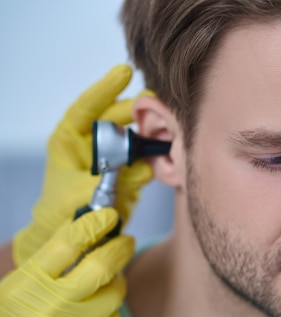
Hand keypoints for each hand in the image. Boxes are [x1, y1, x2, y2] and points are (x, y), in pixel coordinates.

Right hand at [0, 208, 131, 316]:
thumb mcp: (12, 289)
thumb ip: (46, 264)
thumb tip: (81, 233)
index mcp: (28, 284)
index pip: (69, 243)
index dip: (94, 223)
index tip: (108, 215)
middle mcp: (53, 305)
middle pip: (101, 265)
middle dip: (119, 247)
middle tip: (124, 240)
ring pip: (114, 293)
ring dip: (117, 279)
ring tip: (110, 276)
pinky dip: (109, 309)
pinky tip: (99, 307)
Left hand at [12, 65, 152, 265]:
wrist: (76, 236)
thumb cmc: (63, 213)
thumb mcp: (75, 197)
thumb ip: (107, 181)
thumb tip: (141, 168)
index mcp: (70, 140)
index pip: (86, 108)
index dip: (105, 89)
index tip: (124, 72)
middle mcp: (93, 143)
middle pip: (117, 117)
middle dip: (137, 110)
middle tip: (158, 103)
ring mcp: (114, 155)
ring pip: (136, 134)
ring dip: (152, 130)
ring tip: (170, 126)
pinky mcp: (131, 170)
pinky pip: (147, 156)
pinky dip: (160, 153)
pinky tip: (172, 149)